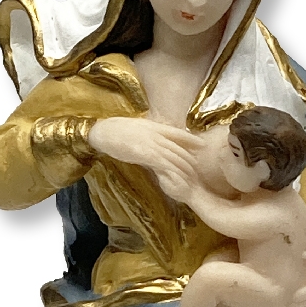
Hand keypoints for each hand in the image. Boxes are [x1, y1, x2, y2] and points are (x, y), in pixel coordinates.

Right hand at [88, 117, 202, 185]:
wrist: (104, 131)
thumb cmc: (115, 131)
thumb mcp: (135, 129)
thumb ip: (147, 134)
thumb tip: (154, 141)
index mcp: (154, 127)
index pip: (178, 133)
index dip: (191, 139)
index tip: (202, 144)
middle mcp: (156, 134)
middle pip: (179, 147)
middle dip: (189, 159)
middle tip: (198, 169)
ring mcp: (152, 143)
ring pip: (174, 156)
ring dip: (184, 168)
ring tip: (191, 178)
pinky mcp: (146, 153)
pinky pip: (164, 163)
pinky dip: (173, 172)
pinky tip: (178, 179)